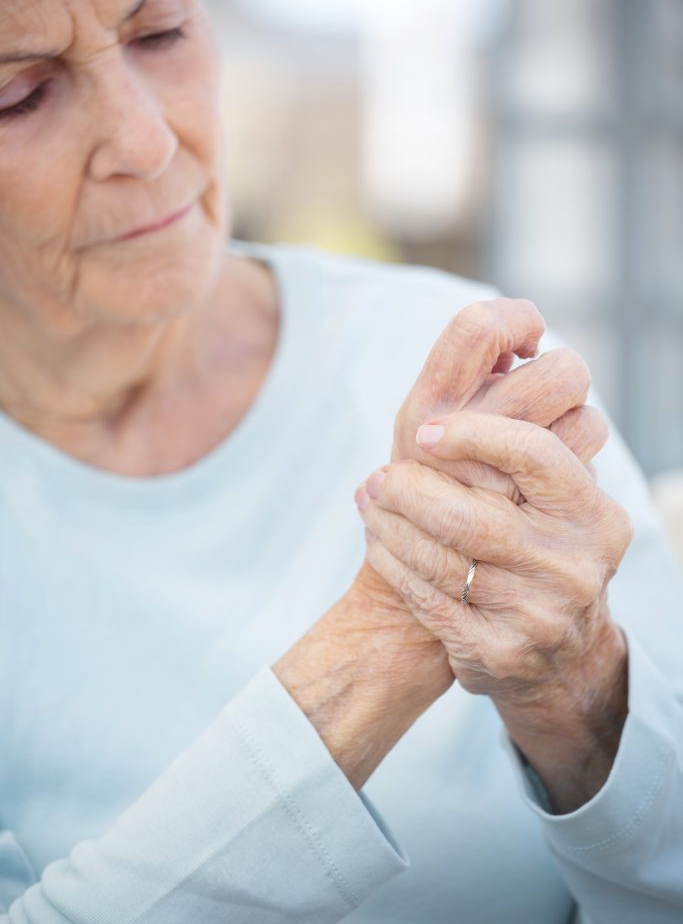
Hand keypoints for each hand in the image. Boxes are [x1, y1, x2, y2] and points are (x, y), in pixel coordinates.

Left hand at [354, 298, 603, 645]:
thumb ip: (524, 423)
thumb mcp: (541, 490)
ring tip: (368, 500)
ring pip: (443, 559)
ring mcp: (541, 614)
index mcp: (589, 509)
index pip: (537, 454)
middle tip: (377, 476)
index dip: (477, 435)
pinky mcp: (500, 654)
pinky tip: (377, 542)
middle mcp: (576, 563)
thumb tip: (496, 329)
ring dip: (391, 525)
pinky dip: (392, 564)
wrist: (550, 651)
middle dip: (411, 490)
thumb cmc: (532, 540)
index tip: (425, 431)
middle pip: (475, 515)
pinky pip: (428, 601)